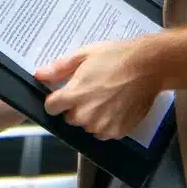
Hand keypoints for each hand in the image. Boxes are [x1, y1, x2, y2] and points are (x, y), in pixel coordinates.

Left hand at [35, 39, 162, 140]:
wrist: (148, 66)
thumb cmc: (114, 56)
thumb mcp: (83, 55)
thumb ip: (59, 68)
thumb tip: (38, 75)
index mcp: (73, 96)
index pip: (51, 108)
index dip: (55, 99)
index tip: (64, 92)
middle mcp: (85, 115)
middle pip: (69, 118)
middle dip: (74, 107)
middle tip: (90, 91)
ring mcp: (102, 126)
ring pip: (87, 126)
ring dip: (91, 116)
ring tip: (104, 98)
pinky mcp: (118, 132)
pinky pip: (104, 132)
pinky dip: (106, 123)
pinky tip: (115, 106)